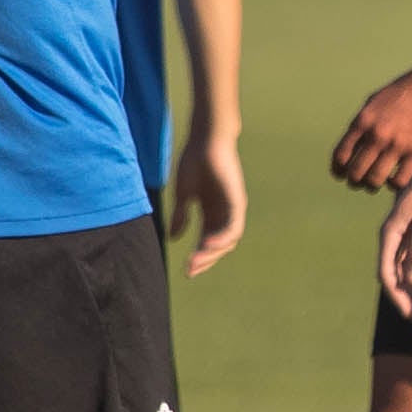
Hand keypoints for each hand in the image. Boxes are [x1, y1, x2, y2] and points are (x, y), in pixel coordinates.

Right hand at [167, 128, 246, 275]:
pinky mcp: (237, 202)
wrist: (205, 140)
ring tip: (195, 261)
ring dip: (211, 253)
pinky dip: (222, 238)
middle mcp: (224, 213)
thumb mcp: (183, 195)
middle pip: (218, 245)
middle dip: (204, 259)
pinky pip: (233, 227)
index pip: (207, 241)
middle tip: (190, 271)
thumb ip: (180, 216)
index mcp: (211, 212)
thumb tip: (173, 238)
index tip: (186, 270)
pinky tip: (207, 244)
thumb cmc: (194, 162)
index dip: (198, 256)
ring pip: (227, 240)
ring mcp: (232, 208)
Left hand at [330, 62, 411, 191]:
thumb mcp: (369, 106)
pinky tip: (391, 178)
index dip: (337, 170)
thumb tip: (348, 154)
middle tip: (356, 180)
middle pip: (356, 173)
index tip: (340, 173)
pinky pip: (400, 181)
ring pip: (375, 180)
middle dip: (353, 181)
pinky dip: (392, 184)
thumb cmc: (395, 95)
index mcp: (362, 122)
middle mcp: (377, 135)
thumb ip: (358, 128)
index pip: (341, 156)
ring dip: (370, 186)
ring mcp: (397, 144)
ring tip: (372, 182)